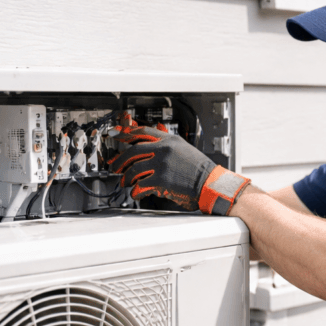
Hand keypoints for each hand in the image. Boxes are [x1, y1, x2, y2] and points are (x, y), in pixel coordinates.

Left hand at [108, 120, 249, 213]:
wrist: (211, 183)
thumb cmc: (200, 170)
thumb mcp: (184, 149)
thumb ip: (167, 145)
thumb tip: (152, 142)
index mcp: (169, 140)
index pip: (142, 132)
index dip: (126, 133)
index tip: (116, 134)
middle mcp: (163, 150)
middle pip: (133, 151)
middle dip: (120, 160)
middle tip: (114, 166)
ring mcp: (161, 164)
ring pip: (134, 169)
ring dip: (126, 177)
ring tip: (125, 182)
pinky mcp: (161, 180)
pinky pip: (141, 185)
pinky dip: (136, 191)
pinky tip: (136, 193)